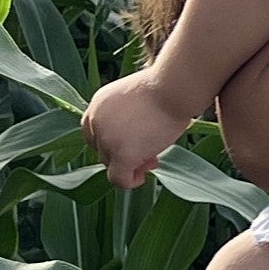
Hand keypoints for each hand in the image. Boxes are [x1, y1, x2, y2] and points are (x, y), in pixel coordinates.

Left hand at [82, 68, 189, 188]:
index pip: (94, 134)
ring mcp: (107, 139)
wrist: (174, 87)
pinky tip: (142, 177)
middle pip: (102, 150)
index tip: (135, 142)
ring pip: (111, 166)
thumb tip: (133, 138)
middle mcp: (96, 121)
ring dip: (130, 166)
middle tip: (149, 153)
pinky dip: (129, 182)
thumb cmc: (166, 88)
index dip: (113, 142)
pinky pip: (118, 179)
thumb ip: (125, 117)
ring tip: (152, 160)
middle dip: (124, 154)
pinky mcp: (122, 154)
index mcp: (98, 104)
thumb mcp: (136, 98)